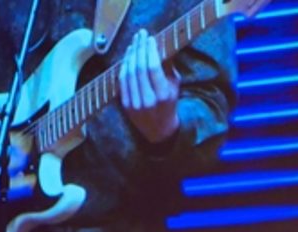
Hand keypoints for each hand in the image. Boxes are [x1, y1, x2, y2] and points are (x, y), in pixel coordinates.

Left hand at [118, 29, 180, 143]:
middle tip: (140, 34)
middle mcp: (147, 100)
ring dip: (130, 55)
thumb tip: (159, 45)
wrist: (159, 130)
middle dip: (139, 48)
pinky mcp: (125, 105)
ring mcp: (134, 104)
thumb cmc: (169, 104)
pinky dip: (124, 66)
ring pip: (128, 73)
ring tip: (134, 42)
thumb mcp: (175, 86)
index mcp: (162, 95)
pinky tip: (128, 56)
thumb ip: (168, 67)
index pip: (152, 68)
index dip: (149, 51)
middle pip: (139, 68)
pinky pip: (122, 81)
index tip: (150, 38)